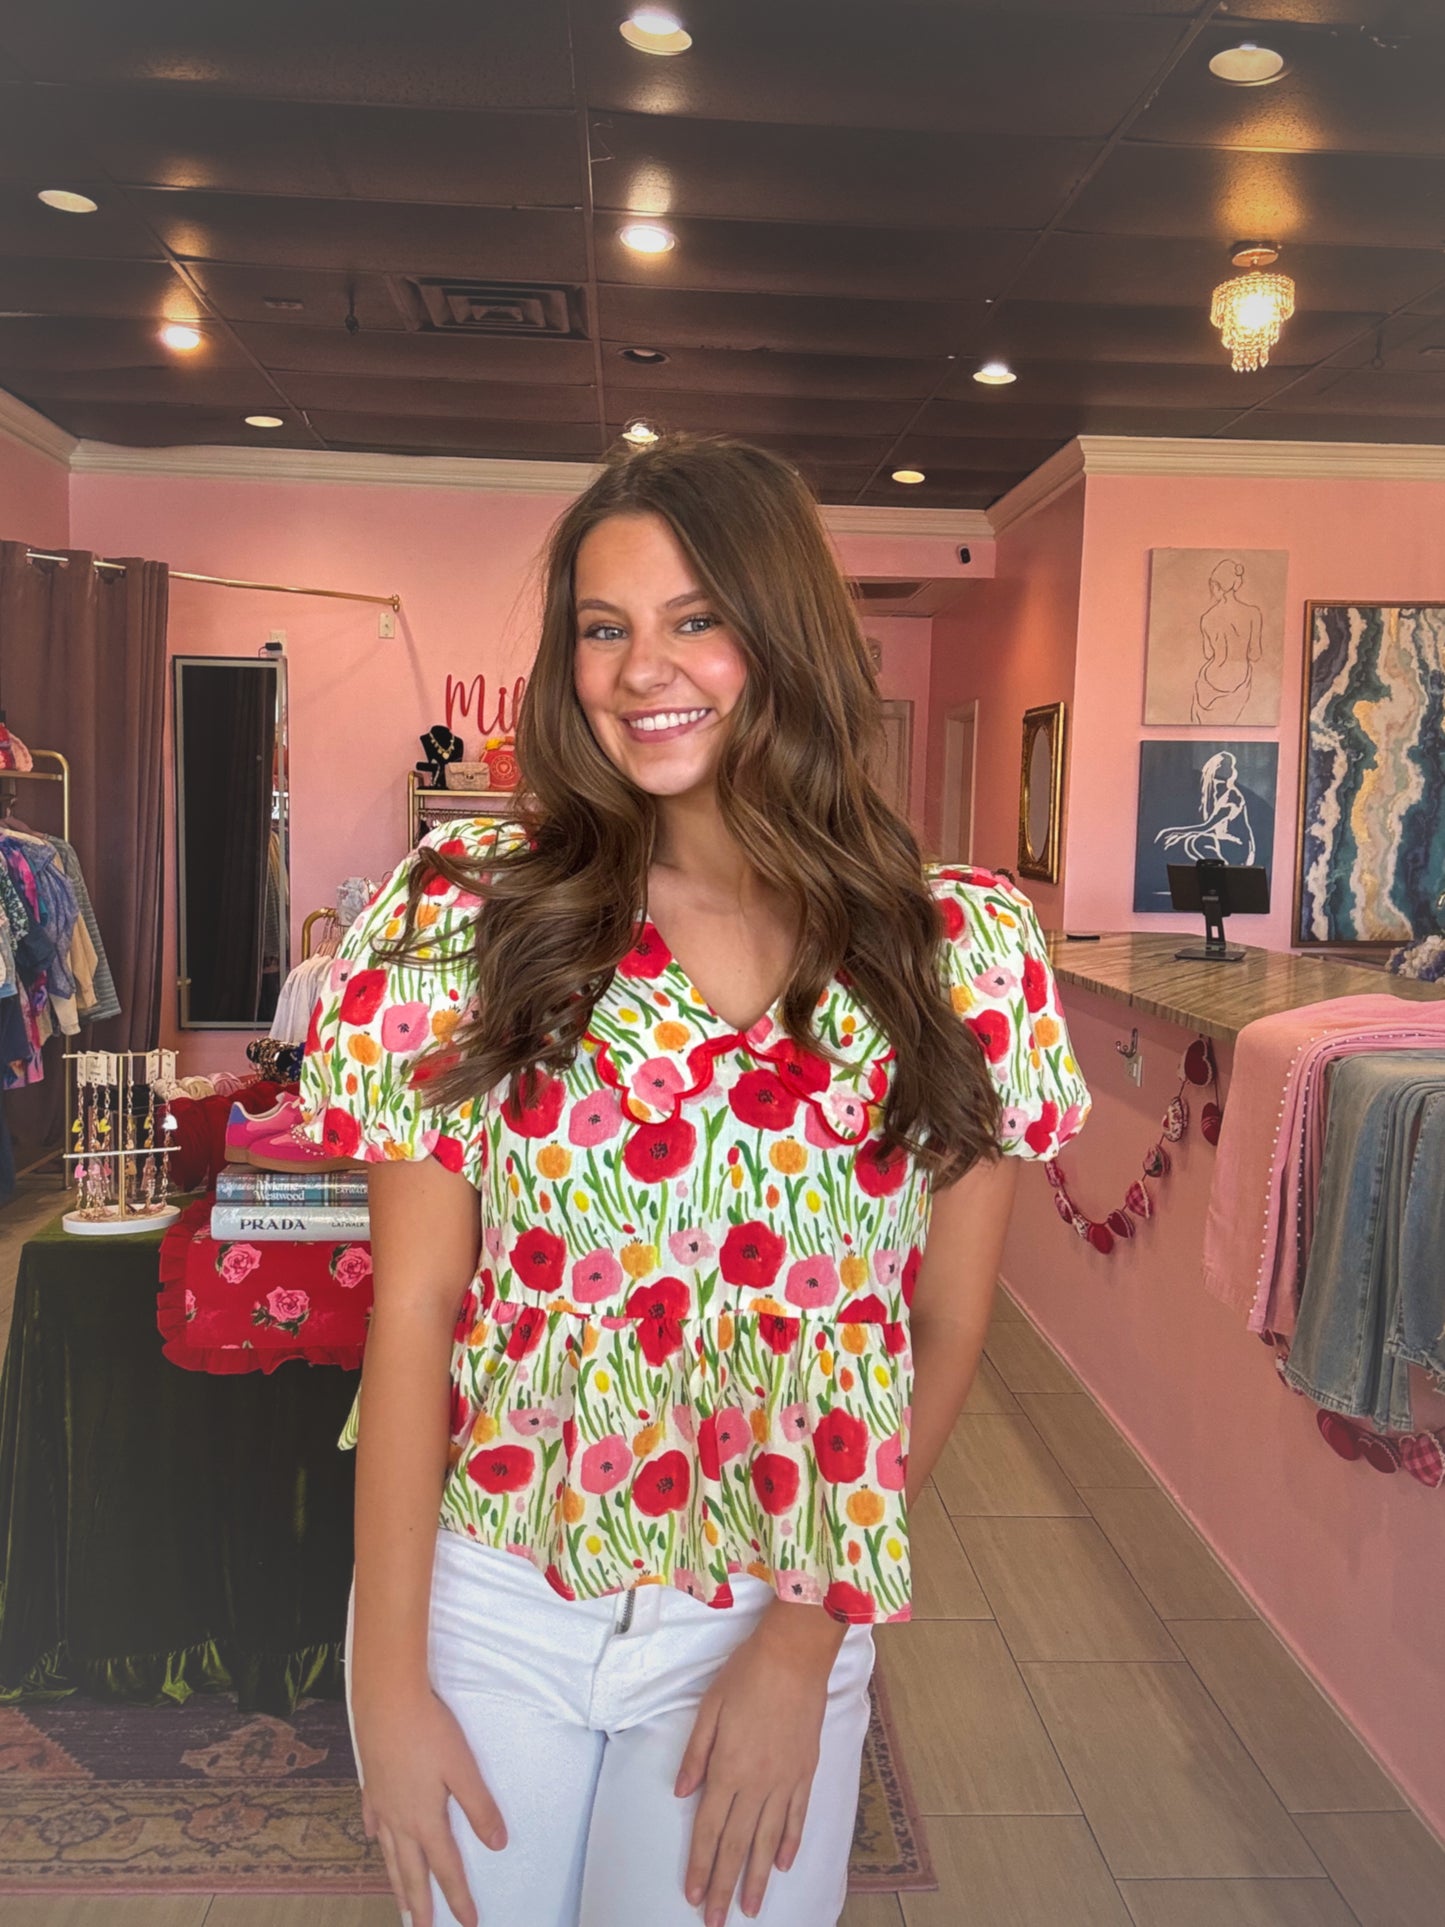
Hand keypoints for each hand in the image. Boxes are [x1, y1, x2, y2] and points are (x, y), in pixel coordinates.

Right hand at [354, 1681, 507, 1926]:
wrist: (385, 1700)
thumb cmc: (428, 1730)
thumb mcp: (463, 1768)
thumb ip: (480, 1807)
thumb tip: (498, 1844)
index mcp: (424, 1819)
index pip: (446, 1868)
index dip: (458, 1897)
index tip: (468, 1922)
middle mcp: (399, 1819)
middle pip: (410, 1871)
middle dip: (418, 1903)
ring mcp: (380, 1802)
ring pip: (388, 1853)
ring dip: (396, 1880)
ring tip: (398, 1902)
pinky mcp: (370, 1782)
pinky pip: (372, 1820)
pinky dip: (375, 1836)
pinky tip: (372, 1839)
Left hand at [674, 1611, 839, 1923]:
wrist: (795, 1656)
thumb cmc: (747, 1675)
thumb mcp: (709, 1707)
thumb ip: (695, 1754)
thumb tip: (682, 1794)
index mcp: (728, 1768)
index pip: (709, 1829)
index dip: (701, 1865)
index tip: (694, 1897)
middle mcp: (757, 1782)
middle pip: (737, 1844)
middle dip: (725, 1886)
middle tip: (717, 1922)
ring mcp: (785, 1780)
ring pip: (767, 1840)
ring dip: (756, 1877)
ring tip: (750, 1908)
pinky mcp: (806, 1771)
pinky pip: (797, 1816)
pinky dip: (789, 1843)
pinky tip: (781, 1864)